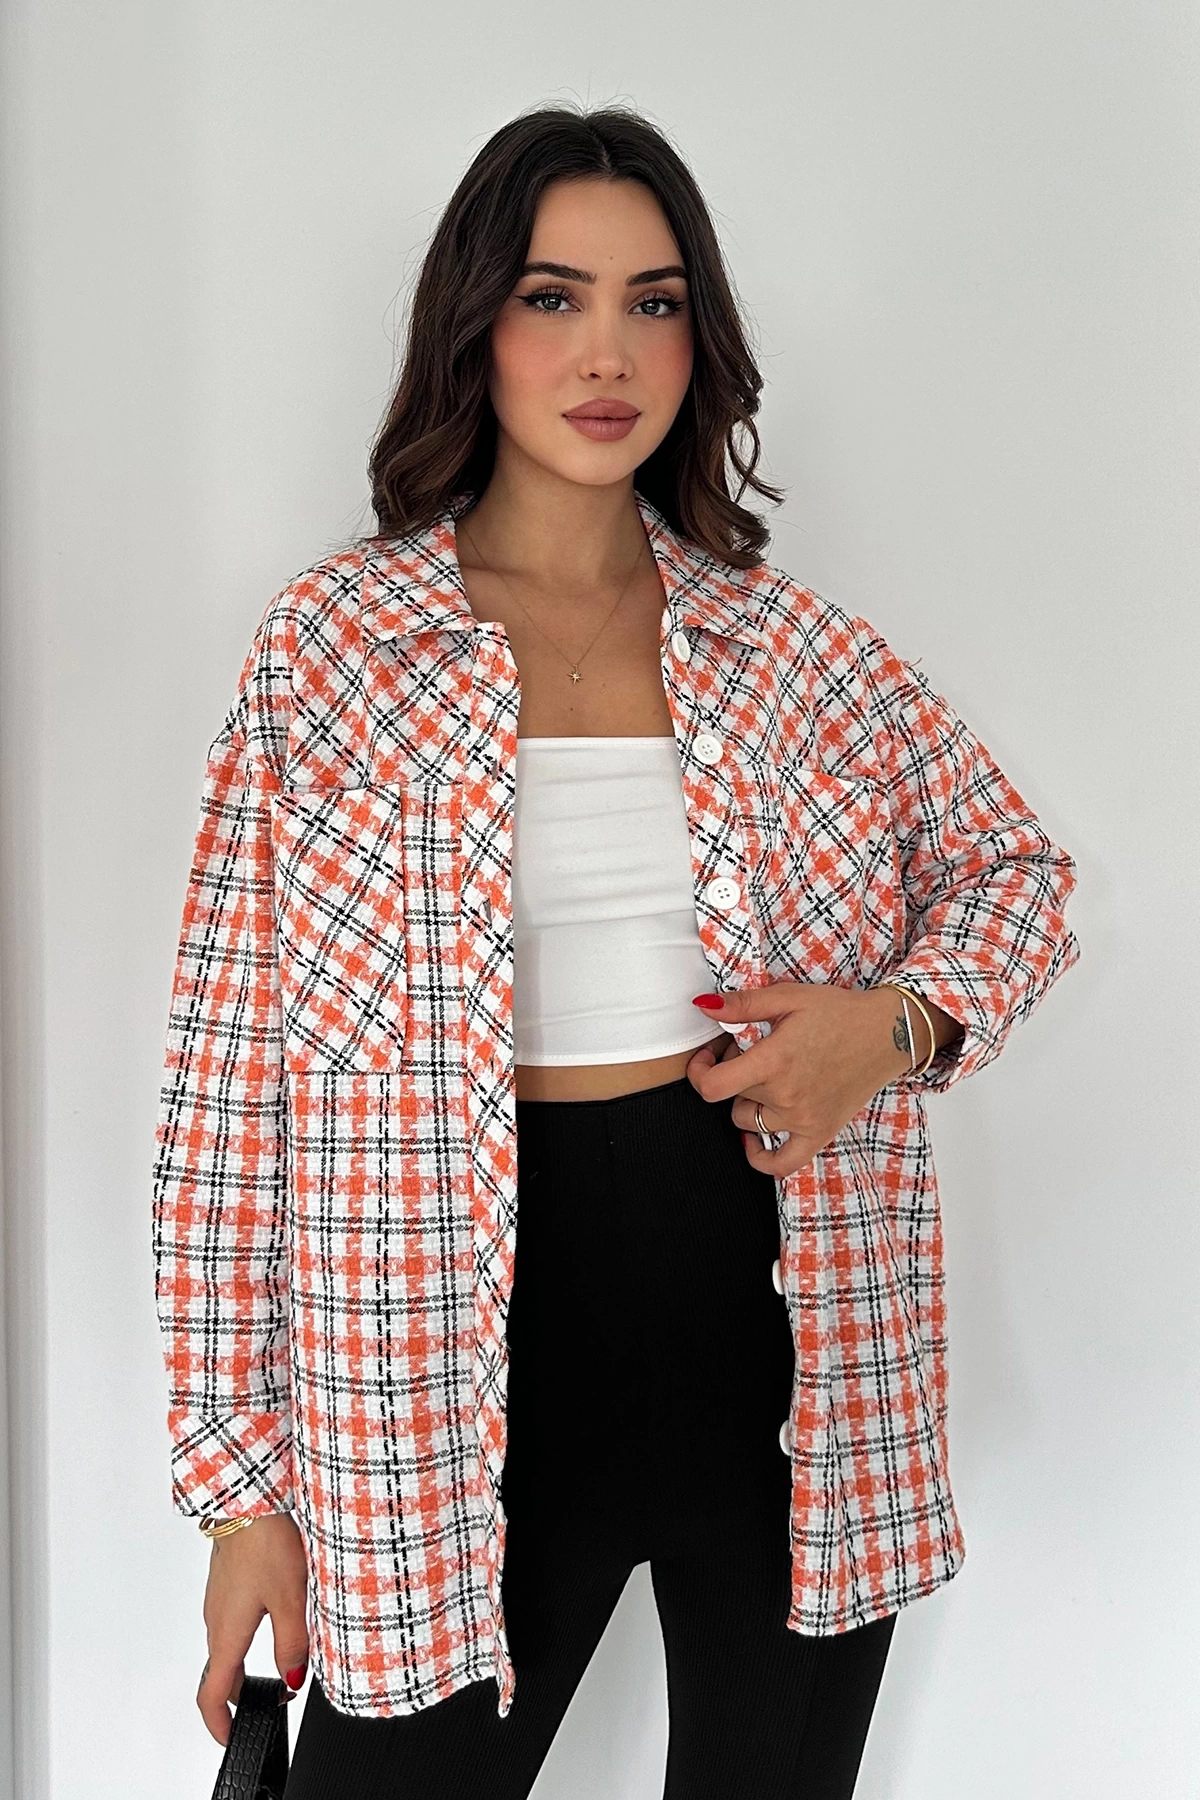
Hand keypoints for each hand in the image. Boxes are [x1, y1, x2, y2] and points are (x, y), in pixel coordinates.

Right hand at [197, 1512, 309, 1745]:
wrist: (247, 1498)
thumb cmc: (265, 1542)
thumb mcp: (291, 1600)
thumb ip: (292, 1643)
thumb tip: (293, 1678)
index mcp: (226, 1633)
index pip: (211, 1695)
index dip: (219, 1725)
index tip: (232, 1738)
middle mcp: (215, 1619)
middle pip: (220, 1672)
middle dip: (241, 1695)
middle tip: (270, 1702)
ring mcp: (218, 1598)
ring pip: (227, 1643)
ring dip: (246, 1663)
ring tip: (281, 1662)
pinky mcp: (226, 1580)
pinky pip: (231, 1619)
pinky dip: (247, 1634)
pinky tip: (276, 1618)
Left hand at [684, 981, 933, 1176]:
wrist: (888, 1033)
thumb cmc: (839, 1012)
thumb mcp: (788, 997)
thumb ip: (743, 1005)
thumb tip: (702, 1008)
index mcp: (774, 1061)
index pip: (713, 1086)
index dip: (698, 1073)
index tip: (705, 1059)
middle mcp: (786, 1096)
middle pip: (733, 1097)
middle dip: (733, 1073)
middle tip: (751, 1051)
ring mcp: (803, 1120)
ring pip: (749, 1122)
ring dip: (748, 1102)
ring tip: (766, 1078)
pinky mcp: (820, 1133)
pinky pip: (781, 1163)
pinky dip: (761, 1157)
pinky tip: (753, 1140)